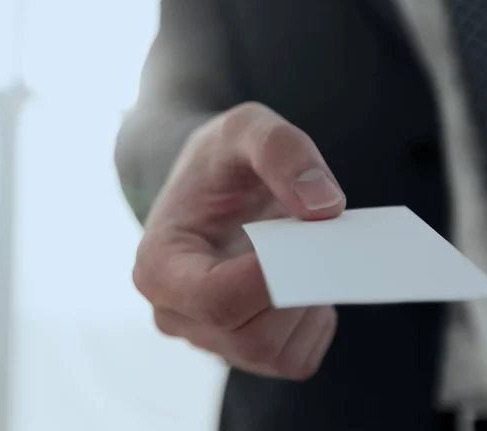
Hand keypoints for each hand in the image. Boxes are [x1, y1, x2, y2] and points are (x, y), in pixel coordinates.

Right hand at [133, 102, 345, 379]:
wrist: (211, 187)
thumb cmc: (219, 162)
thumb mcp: (244, 128)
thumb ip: (281, 150)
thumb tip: (326, 207)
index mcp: (160, 265)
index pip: (217, 299)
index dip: (273, 278)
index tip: (307, 239)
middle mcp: (177, 312)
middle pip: (251, 335)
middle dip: (298, 290)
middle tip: (315, 240)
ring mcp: (210, 336)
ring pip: (274, 352)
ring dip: (308, 306)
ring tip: (305, 256)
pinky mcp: (242, 346)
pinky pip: (293, 358)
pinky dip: (312, 323)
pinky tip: (304, 282)